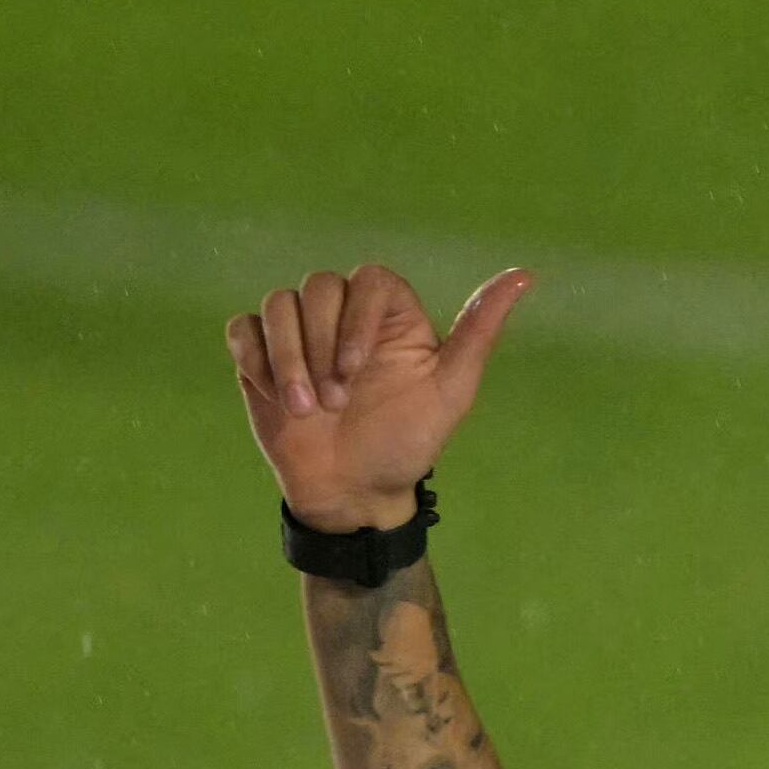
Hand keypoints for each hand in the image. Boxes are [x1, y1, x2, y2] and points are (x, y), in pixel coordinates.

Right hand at [223, 265, 530, 531]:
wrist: (355, 493)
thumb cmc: (407, 444)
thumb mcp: (452, 392)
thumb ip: (480, 332)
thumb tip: (526, 276)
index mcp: (390, 316)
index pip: (369, 279)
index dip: (357, 318)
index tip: (357, 370)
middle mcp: (344, 316)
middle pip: (317, 287)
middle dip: (321, 345)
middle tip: (336, 401)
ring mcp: (300, 334)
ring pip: (277, 304)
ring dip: (287, 357)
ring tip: (304, 409)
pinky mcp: (261, 356)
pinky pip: (243, 330)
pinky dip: (256, 359)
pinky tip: (277, 397)